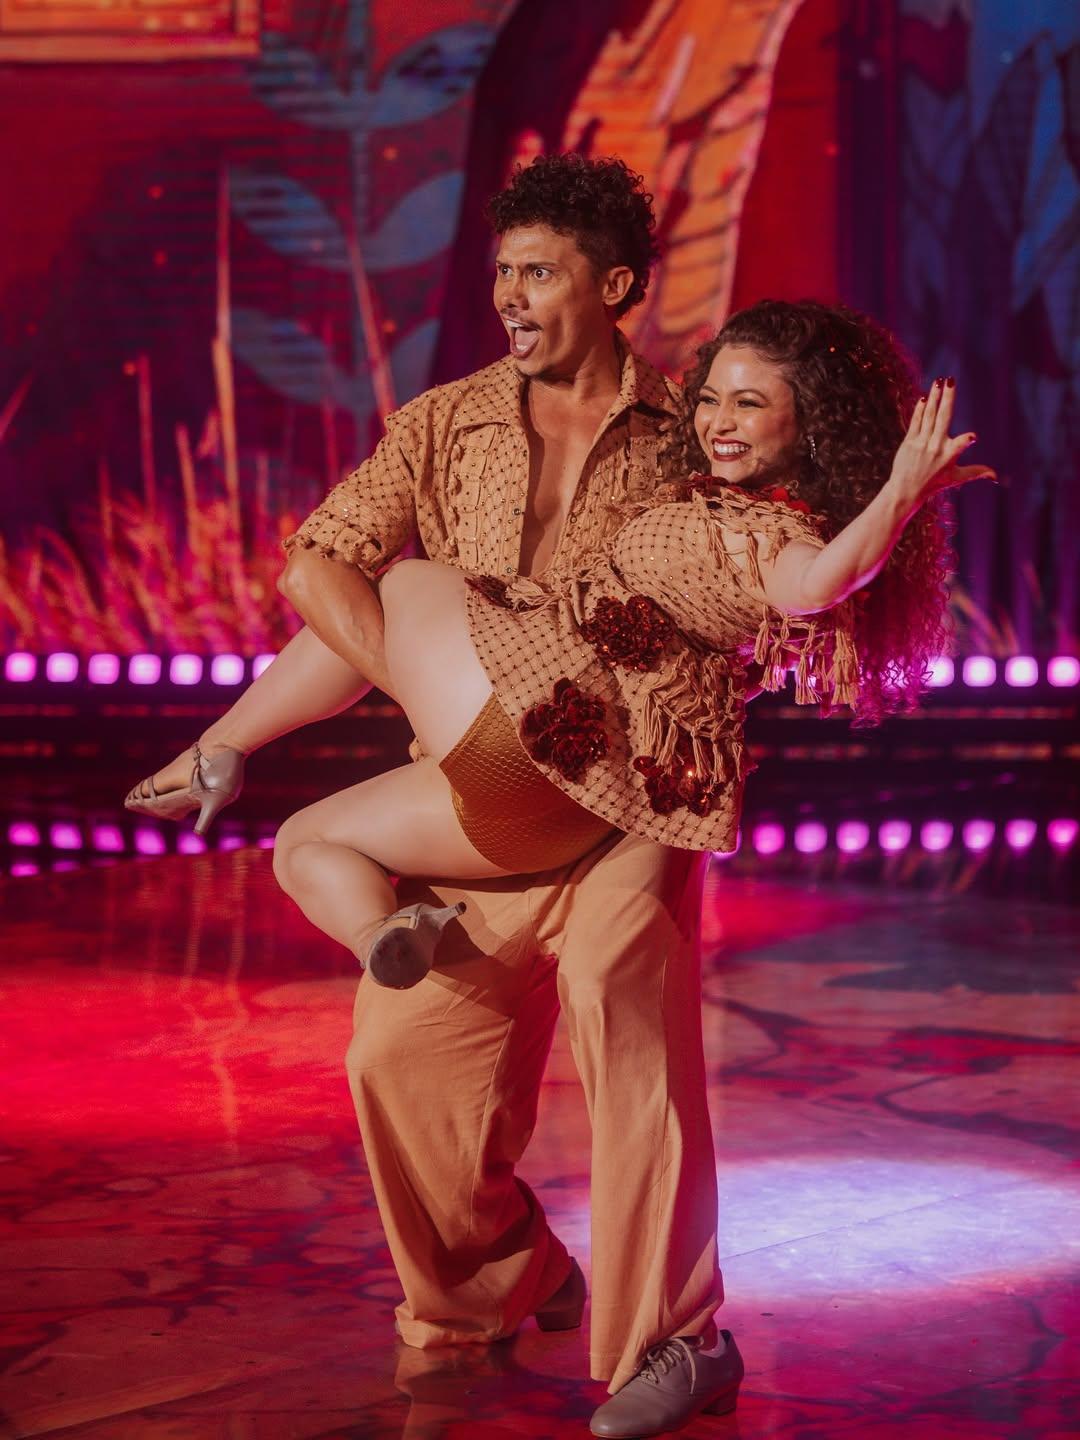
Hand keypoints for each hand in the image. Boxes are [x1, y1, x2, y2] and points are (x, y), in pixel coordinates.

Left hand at [887, 378, 996, 509]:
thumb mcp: (957, 478)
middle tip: (950, 380)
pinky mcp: (909, 441)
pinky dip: (920, 409)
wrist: (905, 490)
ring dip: (934, 397)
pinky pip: (916, 422)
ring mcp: (921, 443)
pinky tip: (925, 397)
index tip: (972, 437)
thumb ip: (976, 472)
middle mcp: (935, 447)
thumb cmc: (934, 484)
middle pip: (943, 418)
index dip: (966, 440)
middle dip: (947, 398)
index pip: (961, 445)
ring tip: (939, 381)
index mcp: (949, 455)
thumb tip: (996, 476)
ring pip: (929, 416)